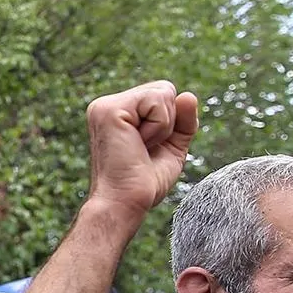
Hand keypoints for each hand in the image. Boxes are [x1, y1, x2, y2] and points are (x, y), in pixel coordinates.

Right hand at [83, 81, 198, 222]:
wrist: (125, 203)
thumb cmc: (144, 182)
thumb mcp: (172, 147)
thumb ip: (183, 121)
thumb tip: (188, 95)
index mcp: (118, 113)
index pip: (161, 96)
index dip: (169, 123)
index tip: (148, 149)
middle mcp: (107, 105)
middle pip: (165, 89)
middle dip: (168, 122)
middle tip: (144, 149)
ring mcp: (104, 105)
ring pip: (163, 92)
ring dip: (163, 126)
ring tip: (140, 147)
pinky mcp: (109, 109)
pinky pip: (157, 100)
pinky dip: (159, 126)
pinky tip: (138, 143)